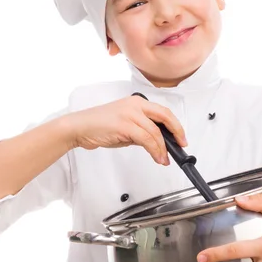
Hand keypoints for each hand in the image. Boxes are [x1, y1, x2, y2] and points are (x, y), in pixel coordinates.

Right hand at [68, 95, 186, 165]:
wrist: (80, 127)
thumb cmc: (99, 125)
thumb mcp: (125, 125)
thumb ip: (141, 130)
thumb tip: (157, 142)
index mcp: (137, 102)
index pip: (163, 111)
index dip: (175, 125)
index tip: (181, 137)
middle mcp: (136, 105)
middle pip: (165, 116)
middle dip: (177, 132)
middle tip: (181, 145)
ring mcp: (130, 114)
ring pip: (156, 132)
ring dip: (163, 149)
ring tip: (164, 159)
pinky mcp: (124, 125)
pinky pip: (146, 140)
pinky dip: (154, 151)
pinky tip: (157, 157)